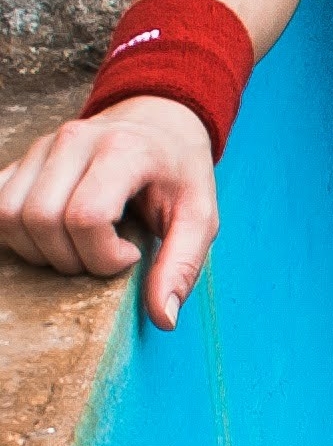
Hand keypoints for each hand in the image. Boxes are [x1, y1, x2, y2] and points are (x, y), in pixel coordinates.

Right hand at [0, 95, 217, 325]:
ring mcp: (43, 146)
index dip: (103, 255)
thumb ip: (183, 266)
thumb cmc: (179, 175)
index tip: (131, 255)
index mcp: (123, 150)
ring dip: (40, 251)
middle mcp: (75, 140)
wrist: (159, 127)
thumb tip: (164, 319)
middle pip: (41, 219)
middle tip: (103, 256)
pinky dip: (16, 234)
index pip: (85, 217)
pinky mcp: (23, 159)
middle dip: (70, 259)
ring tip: (79, 248)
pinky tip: (53, 237)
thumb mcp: (200, 219)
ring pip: (8, 215)